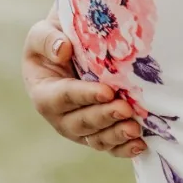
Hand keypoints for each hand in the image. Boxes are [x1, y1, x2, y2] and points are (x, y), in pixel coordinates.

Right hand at [20, 2, 144, 158]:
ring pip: (96, 138)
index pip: (64, 97)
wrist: (69, 50)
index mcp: (44, 93)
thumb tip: (63, 50)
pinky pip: (109, 145)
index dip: (85, 96)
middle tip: (125, 109)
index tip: (108, 91)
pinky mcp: (96, 133)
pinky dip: (123, 148)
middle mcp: (59, 116)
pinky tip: (140, 144)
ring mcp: (78, 128)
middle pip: (81, 123)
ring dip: (115, 135)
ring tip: (135, 129)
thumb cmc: (55, 39)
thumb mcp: (42, 33)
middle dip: (104, 117)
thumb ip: (48, 40)